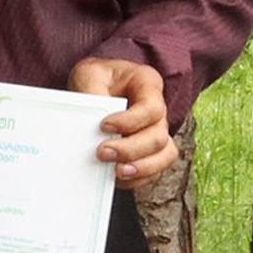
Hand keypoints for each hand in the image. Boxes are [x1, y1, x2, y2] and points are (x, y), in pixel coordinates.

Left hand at [68, 57, 177, 187]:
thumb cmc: (95, 78)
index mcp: (148, 83)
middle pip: (158, 136)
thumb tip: (92, 123)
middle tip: (102, 152)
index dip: (130, 121)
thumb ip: (92, 94)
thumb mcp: (89, 75)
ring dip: (141, 167)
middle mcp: (158, 109)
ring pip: (164, 155)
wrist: (94, 87)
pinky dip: (139, 177)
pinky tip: (118, 177)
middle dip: (131, 149)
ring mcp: (156, 131)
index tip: (104, 126)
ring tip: (117, 172)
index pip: (152, 107)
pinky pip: (155, 169)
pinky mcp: (150, 151)